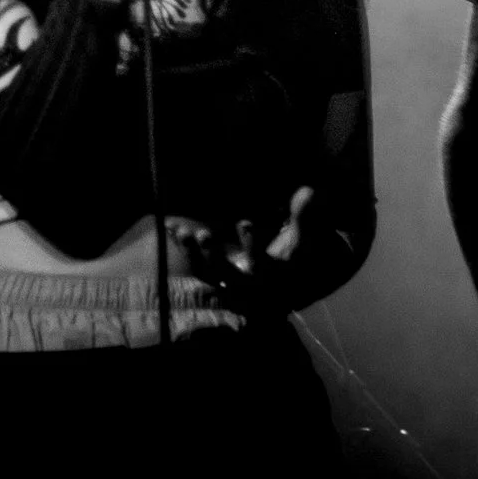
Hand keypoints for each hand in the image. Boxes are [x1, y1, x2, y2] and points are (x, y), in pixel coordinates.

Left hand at [176, 185, 313, 315]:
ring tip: (180, 229)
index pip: (261, 266)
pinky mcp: (214, 280)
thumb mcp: (303, 239)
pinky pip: (195, 266)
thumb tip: (308, 191)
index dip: (251, 245)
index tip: (243, 222)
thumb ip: (306, 217)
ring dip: (192, 253)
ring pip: (206, 274)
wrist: (279, 287)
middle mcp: (247, 286)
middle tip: (203, 233)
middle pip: (227, 276)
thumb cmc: (292, 258)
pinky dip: (184, 248)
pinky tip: (169, 227)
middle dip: (213, 255)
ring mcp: (228, 285)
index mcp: (271, 277)